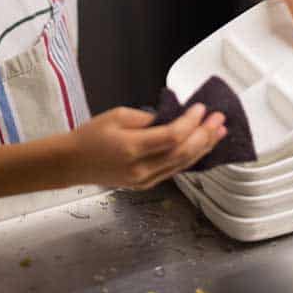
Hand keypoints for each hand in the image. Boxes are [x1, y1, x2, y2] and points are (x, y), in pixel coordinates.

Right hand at [69, 104, 226, 189]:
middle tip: (219, 119)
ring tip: (218, 133)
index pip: (171, 136)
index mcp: (132, 148)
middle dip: (205, 135)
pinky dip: (190, 157)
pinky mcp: (145, 184)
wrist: (72, 163)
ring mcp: (145, 180)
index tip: (201, 108)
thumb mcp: (117, 115)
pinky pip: (174, 170)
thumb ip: (147, 118)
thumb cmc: (90, 136)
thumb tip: (172, 116)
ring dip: (203, 147)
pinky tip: (200, 147)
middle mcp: (141, 169)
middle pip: (182, 153)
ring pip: (182, 164)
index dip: (190, 122)